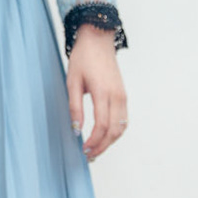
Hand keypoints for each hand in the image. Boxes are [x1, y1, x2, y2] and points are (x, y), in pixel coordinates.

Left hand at [66, 25, 126, 159]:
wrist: (98, 41)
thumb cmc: (83, 58)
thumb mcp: (72, 81)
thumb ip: (75, 107)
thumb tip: (76, 129)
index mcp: (103, 92)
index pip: (102, 125)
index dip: (94, 141)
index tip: (84, 149)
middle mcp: (117, 96)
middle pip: (114, 131)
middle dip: (102, 146)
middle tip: (89, 155)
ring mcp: (123, 97)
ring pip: (121, 128)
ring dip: (110, 142)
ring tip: (97, 150)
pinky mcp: (124, 96)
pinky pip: (124, 120)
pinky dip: (116, 133)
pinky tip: (105, 137)